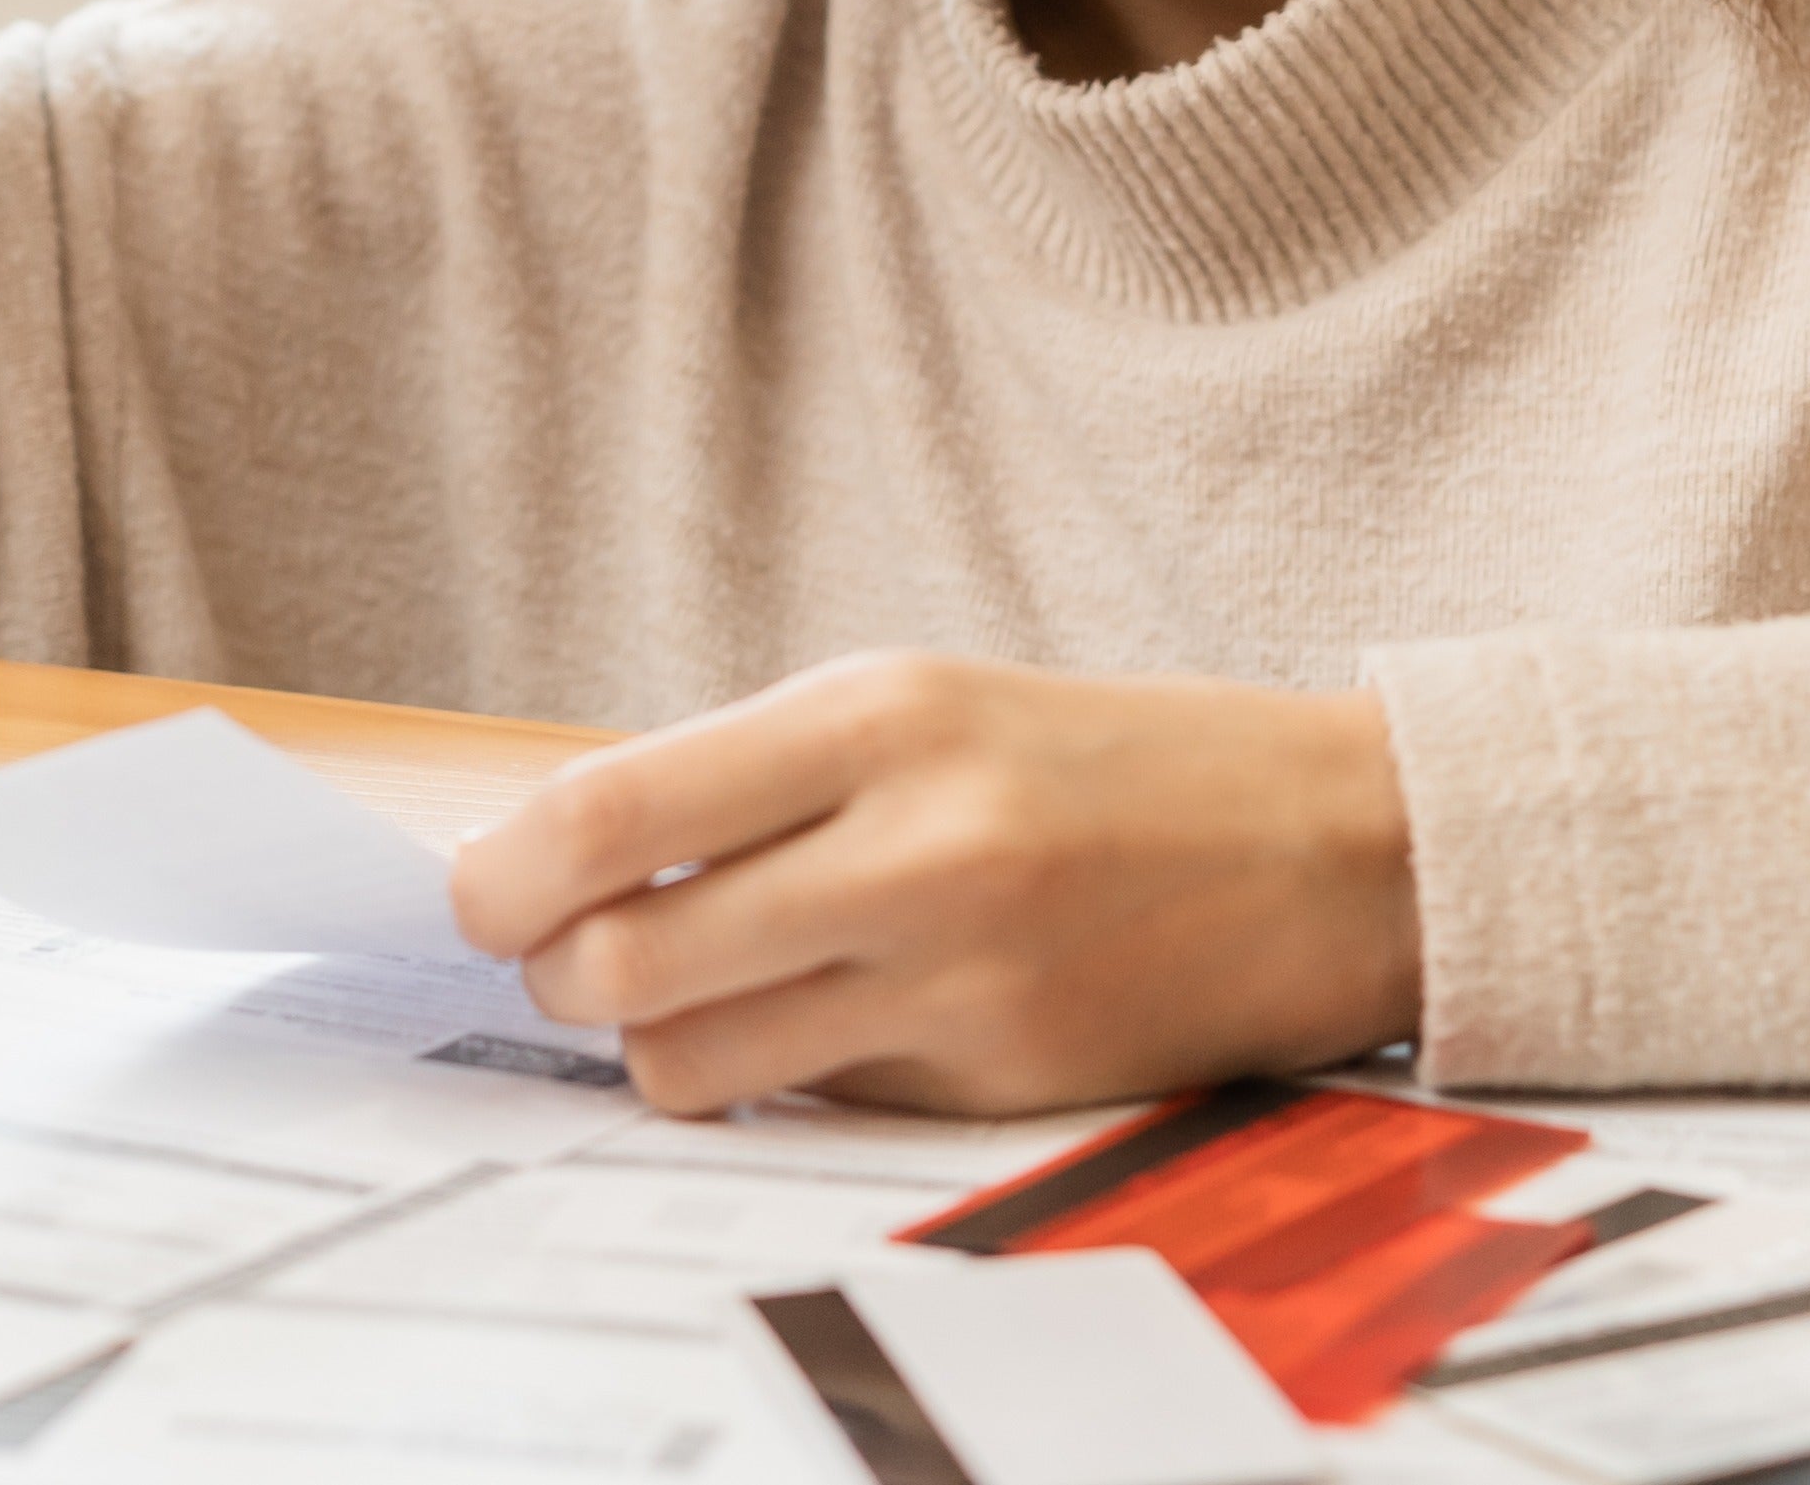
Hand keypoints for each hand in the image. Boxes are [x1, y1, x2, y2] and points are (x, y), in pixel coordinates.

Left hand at [448, 653, 1423, 1119]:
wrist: (1331, 842)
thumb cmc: (1100, 761)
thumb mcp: (923, 704)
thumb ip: (751, 776)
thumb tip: (556, 858)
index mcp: (879, 716)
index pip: (610, 813)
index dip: (501, 876)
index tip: (478, 893)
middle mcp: (913, 845)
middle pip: (620, 961)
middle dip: (554, 975)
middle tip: (562, 956)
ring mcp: (958, 979)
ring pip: (693, 1062)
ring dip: (656, 1041)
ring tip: (696, 994)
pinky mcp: (995, 1084)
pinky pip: (809, 1104)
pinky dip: (782, 1076)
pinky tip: (833, 1019)